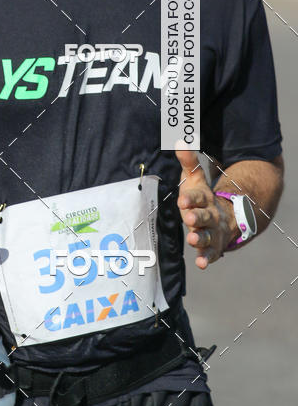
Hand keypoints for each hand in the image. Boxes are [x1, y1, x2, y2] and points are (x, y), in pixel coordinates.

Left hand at [176, 149, 238, 268]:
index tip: (182, 199)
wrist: (226, 217)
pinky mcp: (214, 247)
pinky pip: (211, 253)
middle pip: (204, 216)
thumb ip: (189, 162)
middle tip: (189, 218)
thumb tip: (179, 141)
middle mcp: (210, 215)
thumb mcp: (195, 180)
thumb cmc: (201, 198)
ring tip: (193, 240)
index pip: (197, 197)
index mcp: (204, 199)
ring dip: (200, 238)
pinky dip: (207, 258)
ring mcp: (213, 232)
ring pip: (207, 235)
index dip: (190, 198)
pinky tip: (201, 264)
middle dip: (197, 217)